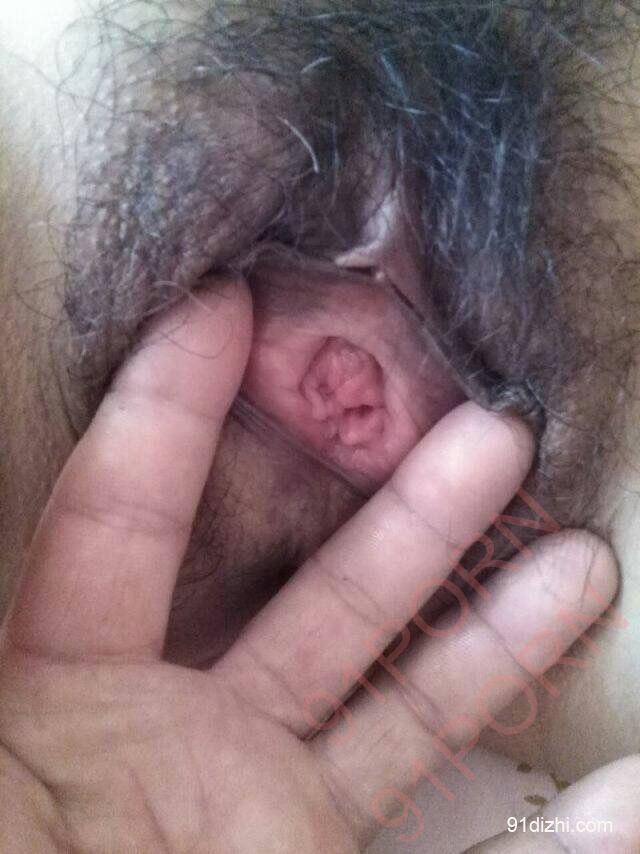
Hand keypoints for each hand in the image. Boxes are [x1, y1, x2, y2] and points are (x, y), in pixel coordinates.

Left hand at [0, 279, 620, 851]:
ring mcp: (268, 816)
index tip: (226, 303)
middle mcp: (185, 743)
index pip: (125, 512)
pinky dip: (570, 842)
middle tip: (490, 434)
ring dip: (497, 634)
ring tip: (580, 557)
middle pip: (315, 597)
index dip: (170, 404)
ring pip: (408, 706)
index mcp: (73, 695)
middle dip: (404, 514)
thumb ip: (6, 622)